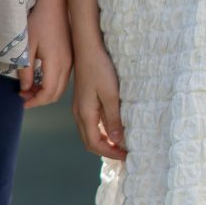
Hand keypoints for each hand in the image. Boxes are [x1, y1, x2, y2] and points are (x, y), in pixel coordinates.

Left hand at [19, 0, 72, 106]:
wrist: (55, 4)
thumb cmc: (39, 22)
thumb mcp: (27, 46)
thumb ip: (26, 70)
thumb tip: (25, 89)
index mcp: (56, 63)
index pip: (48, 93)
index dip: (35, 101)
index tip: (22, 101)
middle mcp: (67, 65)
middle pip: (56, 94)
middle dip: (39, 99)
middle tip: (23, 95)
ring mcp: (71, 61)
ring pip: (61, 87)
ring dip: (46, 92)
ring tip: (29, 87)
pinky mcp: (71, 57)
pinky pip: (63, 78)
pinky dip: (52, 84)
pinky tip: (39, 78)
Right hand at [72, 45, 126, 159]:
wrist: (87, 49)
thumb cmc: (100, 69)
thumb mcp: (110, 94)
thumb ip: (113, 118)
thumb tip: (117, 140)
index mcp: (85, 114)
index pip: (94, 144)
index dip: (110, 153)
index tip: (126, 156)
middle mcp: (79, 114)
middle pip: (90, 142)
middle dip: (106, 151)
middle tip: (124, 154)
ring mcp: (79, 107)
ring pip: (89, 133)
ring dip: (104, 142)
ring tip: (120, 144)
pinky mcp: (83, 101)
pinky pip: (91, 123)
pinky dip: (101, 131)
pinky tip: (113, 128)